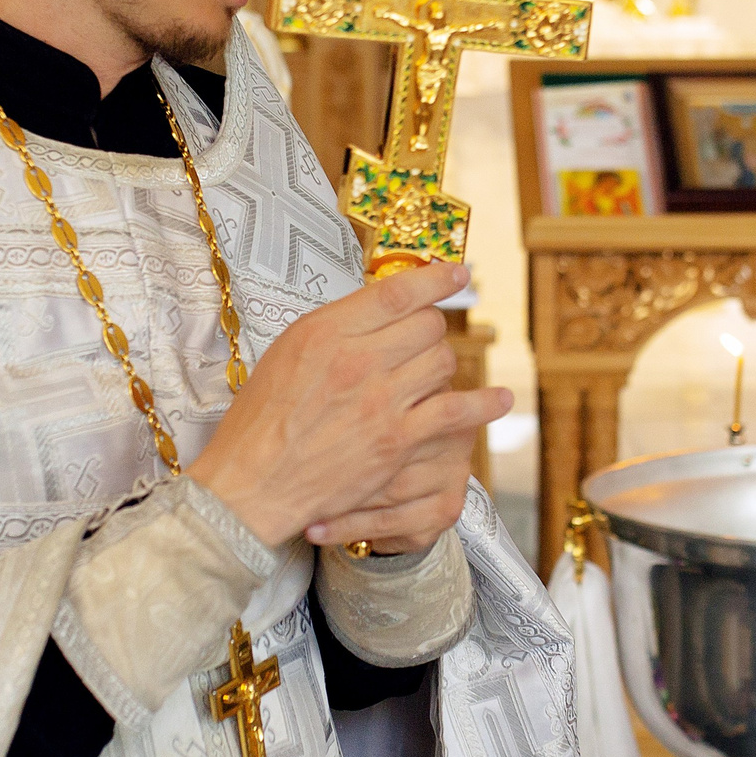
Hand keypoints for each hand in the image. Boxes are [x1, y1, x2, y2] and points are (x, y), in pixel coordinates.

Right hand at [188, 261, 510, 549]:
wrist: (253, 483)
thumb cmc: (261, 419)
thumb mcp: (287, 352)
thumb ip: (335, 327)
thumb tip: (380, 305)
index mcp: (325, 331)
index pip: (396, 291)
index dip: (434, 278)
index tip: (456, 273)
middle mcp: (356, 360)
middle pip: (426, 325)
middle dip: (429, 330)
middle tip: (418, 342)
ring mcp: (380, 402)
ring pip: (441, 362)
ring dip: (441, 365)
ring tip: (429, 374)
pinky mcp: (397, 440)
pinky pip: (456, 411)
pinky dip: (484, 404)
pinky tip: (502, 400)